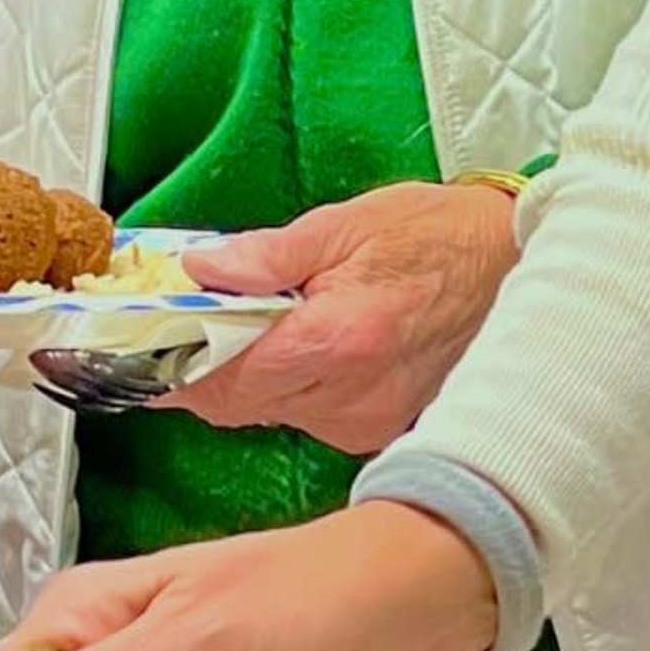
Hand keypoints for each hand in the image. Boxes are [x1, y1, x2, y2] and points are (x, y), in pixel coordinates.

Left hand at [168, 182, 518, 452]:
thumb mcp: (348, 223)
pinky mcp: (375, 427)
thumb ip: (267, 254)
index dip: (166, 366)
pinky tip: (296, 346)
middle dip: (196, 367)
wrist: (516, 267)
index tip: (133, 348)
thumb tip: (201, 272)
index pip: (220, 376)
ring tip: (245, 325)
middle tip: (175, 326)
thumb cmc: (441, 238)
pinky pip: (302, 414)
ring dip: (239, 375)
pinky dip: (283, 384)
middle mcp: (350, 395)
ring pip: (263, 412)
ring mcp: (364, 419)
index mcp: (337, 341)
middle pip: (232, 403)